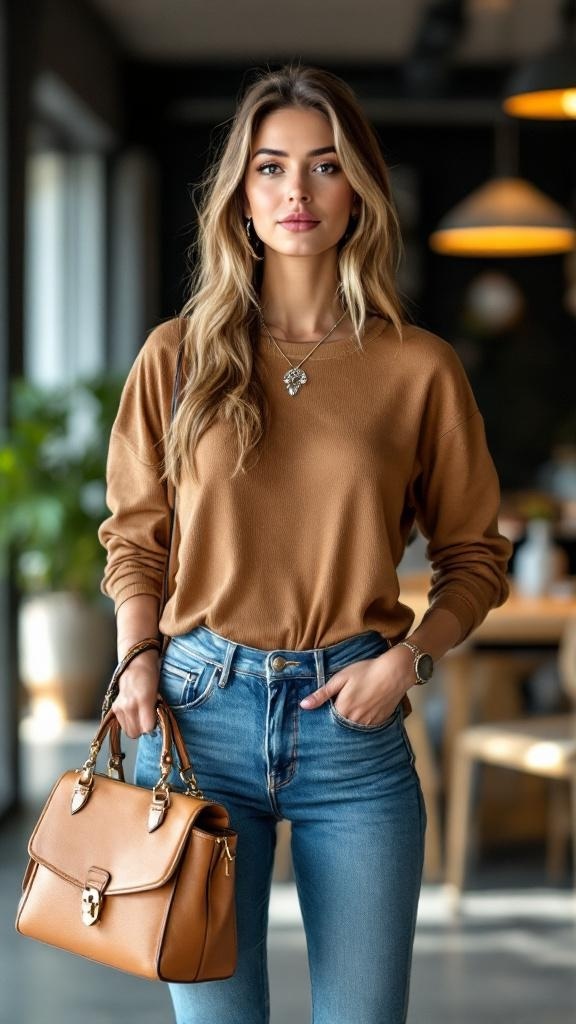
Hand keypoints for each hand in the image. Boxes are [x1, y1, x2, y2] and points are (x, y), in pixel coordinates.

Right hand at [112, 650, 160, 738]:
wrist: (135, 663)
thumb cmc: (151, 677)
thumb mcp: (158, 693)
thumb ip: (156, 711)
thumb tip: (154, 727)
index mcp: (143, 700)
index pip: (147, 729)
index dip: (153, 727)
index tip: (155, 720)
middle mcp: (129, 705)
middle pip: (136, 733)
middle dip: (143, 729)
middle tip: (148, 718)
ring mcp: (120, 707)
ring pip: (128, 731)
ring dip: (135, 726)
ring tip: (140, 714)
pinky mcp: (114, 708)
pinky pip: (122, 724)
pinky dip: (128, 721)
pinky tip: (133, 712)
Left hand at [299, 645, 414, 726]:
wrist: (394, 672)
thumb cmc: (366, 671)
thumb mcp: (340, 678)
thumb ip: (322, 694)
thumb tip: (304, 705)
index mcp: (343, 709)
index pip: (328, 720)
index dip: (325, 715)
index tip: (325, 709)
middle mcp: (355, 720)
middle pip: (340, 725)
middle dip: (337, 720)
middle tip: (341, 706)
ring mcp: (369, 723)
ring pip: (354, 728)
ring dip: (350, 721)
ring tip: (353, 708)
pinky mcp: (380, 721)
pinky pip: (367, 727)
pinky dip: (363, 721)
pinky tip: (365, 710)